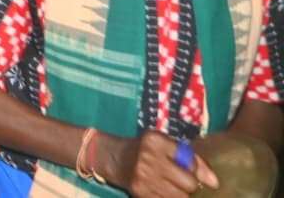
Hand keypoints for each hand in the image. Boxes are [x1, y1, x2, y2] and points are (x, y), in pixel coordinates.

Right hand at [98, 130, 217, 196]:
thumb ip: (194, 160)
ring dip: (181, 195)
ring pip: (180, 197)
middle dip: (190, 186)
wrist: (118, 160)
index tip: (191, 172)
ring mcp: (143, 177)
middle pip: (189, 183)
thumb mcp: (168, 146)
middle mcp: (148, 158)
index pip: (191, 162)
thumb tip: (215, 183)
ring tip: (173, 187)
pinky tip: (165, 192)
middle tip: (182, 182)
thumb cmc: (149, 151)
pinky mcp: (140, 193)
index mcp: (156, 141)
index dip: (195, 170)